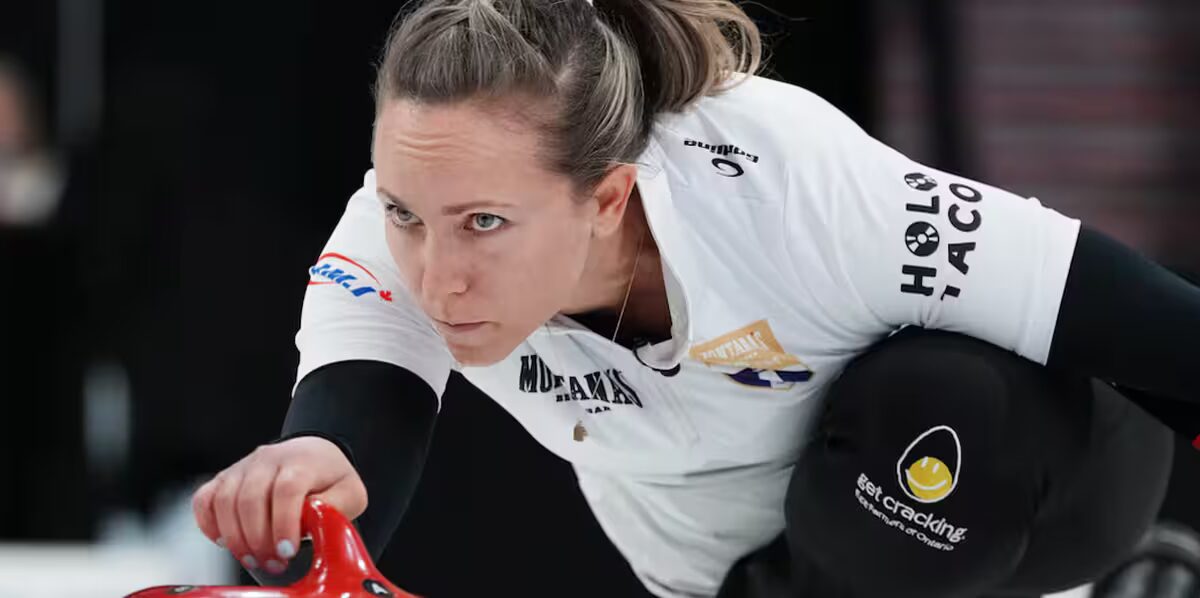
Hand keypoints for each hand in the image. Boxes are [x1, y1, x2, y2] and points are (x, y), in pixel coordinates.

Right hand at [191, 436, 366, 573]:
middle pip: (250, 498)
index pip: (286, 489)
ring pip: (225, 501)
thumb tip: (314, 523)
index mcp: (301, 462)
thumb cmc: (329, 477)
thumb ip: (335, 509)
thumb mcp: (350, 493)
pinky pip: (204, 499)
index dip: (283, 523)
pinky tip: (226, 542)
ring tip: (254, 559)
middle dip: (258, 539)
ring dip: (236, 538)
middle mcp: (268, 460)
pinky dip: (209, 524)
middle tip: (272, 563)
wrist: (313, 453)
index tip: (287, 550)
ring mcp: (242, 467)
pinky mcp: (225, 478)